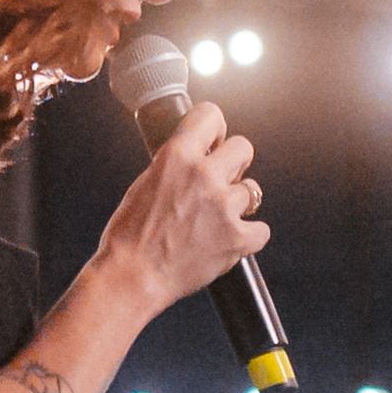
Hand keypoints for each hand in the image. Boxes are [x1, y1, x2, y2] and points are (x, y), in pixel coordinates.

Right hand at [96, 101, 269, 319]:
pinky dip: (248, 237)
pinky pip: (261, 229)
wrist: (132, 276)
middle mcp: (204, 175)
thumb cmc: (130, 236)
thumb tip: (196, 158)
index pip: (211, 116)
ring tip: (217, 219)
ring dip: (238, 202)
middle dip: (234, 163)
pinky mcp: (237, 238)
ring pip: (253, 190)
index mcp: (177, 156)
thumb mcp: (145, 183)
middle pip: (244, 147)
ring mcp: (224, 207)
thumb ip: (175, 165)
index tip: (215, 141)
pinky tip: (229, 241)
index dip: (215, 130)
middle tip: (223, 180)